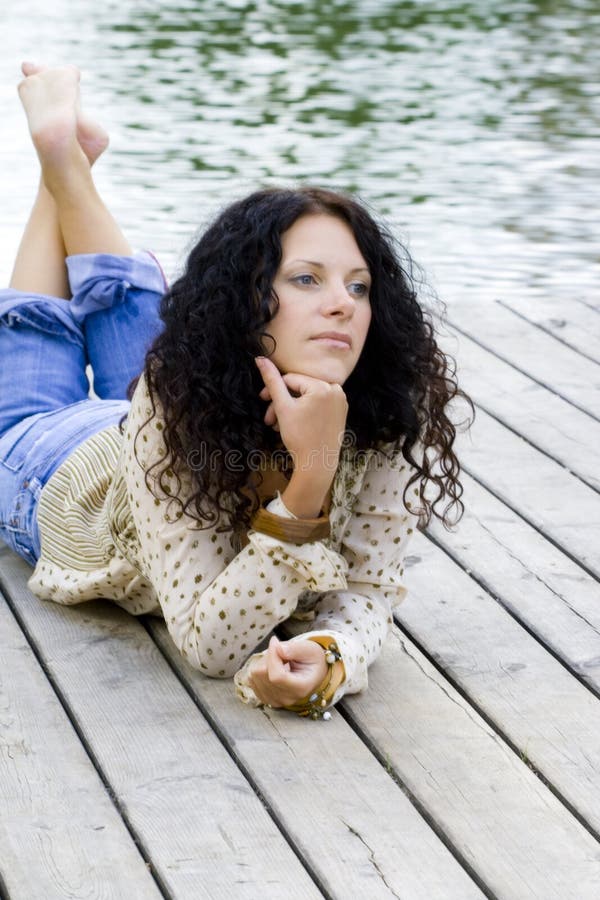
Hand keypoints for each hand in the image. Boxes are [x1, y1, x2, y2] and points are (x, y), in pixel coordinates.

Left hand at [248, 636, 327, 707]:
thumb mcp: (310, 649)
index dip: (272, 656)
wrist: (313, 673)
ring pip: (254, 676)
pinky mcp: (266, 699)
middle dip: (268, 656)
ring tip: (278, 660)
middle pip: (262, 674)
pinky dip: (258, 670)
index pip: (276, 676)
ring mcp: (275, 701)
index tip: (276, 642)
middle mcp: (287, 698)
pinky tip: (271, 667)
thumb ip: (294, 648)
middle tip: (280, 651)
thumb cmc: (312, 660)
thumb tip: (277, 649)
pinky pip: (251, 681)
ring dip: (263, 662)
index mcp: (300, 688)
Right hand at [255, 356, 347, 475]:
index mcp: (322, 386)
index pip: (291, 379)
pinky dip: (305, 411)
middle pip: (300, 389)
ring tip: (279, 425)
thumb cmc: (299, 437)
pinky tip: (295, 424)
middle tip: (269, 419)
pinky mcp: (341, 412)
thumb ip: (272, 381)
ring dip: (291, 408)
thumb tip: (260, 359)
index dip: (273, 389)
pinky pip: (319, 404)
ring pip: (308, 397)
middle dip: (282, 403)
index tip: (262, 400)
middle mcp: (336, 390)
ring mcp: (340, 401)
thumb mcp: (283, 407)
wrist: (318, 464)